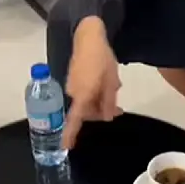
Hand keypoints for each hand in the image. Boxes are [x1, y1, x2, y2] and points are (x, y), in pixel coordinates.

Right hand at [63, 18, 121, 148]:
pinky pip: (83, 93)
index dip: (70, 134)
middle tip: (118, 109)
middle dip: (100, 113)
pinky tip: (106, 85)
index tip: (66, 147)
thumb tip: (107, 117)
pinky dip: (94, 94)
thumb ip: (108, 101)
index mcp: (82, 94)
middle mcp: (73, 92)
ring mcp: (72, 84)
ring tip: (114, 93)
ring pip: (85, 102)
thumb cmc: (101, 58)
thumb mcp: (111, 81)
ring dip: (98, 102)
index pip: (75, 119)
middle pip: (84, 111)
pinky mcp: (73, 77)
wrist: (88, 36)